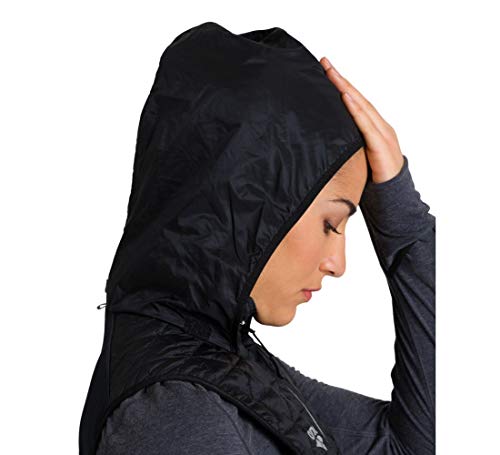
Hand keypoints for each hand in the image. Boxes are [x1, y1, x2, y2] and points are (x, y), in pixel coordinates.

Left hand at [319, 57, 404, 183]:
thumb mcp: (356, 154)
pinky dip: (356, 111)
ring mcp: (382, 133)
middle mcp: (378, 125)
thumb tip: (326, 136)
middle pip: (357, 97)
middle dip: (340, 79)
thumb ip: (346, 143)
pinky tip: (346, 98)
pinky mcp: (380, 146)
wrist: (394, 195)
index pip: (354, 100)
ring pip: (362, 107)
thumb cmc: (374, 176)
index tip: (326, 69)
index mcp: (372, 126)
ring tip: (333, 75)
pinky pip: (366, 125)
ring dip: (346, 89)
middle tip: (324, 63)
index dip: (340, 84)